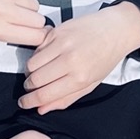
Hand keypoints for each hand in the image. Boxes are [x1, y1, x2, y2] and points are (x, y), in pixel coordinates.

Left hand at [0, 0, 46, 46]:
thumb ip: (13, 33)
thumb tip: (41, 33)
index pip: (34, 36)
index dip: (40, 35)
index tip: (40, 33)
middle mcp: (3, 11)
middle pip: (39, 20)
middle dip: (33, 20)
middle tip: (20, 17)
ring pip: (35, 5)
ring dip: (27, 6)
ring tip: (10, 3)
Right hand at [20, 3, 139, 113]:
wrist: (116, 29)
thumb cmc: (105, 58)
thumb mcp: (90, 84)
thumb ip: (65, 99)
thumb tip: (42, 109)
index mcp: (79, 78)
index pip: (44, 94)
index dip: (29, 102)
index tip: (23, 103)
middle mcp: (70, 60)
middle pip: (35, 80)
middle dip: (29, 87)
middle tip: (31, 87)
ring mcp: (62, 43)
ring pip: (31, 64)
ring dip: (31, 72)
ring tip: (38, 73)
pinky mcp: (57, 31)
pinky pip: (37, 49)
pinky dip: (37, 56)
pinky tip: (46, 58)